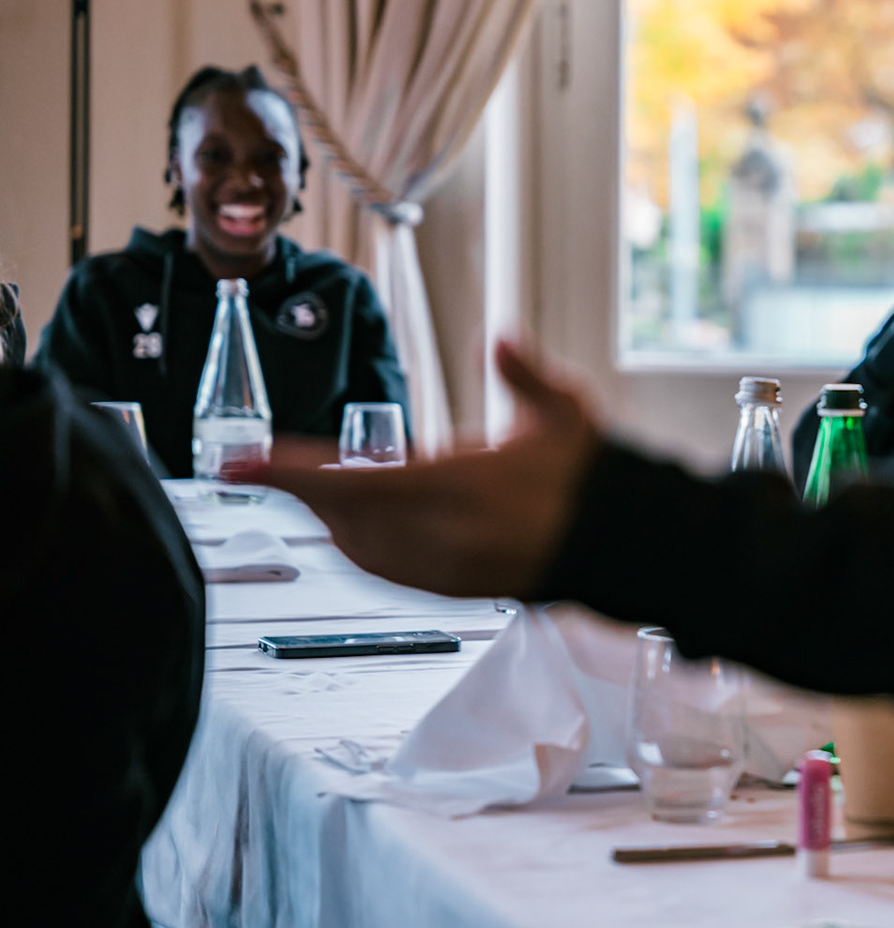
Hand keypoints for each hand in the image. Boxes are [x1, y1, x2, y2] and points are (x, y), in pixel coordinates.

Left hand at [243, 340, 600, 599]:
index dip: (289, 474)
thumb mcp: (565, 413)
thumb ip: (526, 374)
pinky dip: (359, 546)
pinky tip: (360, 524)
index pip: (352, 482)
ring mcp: (448, 569)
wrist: (621, 544)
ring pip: (358, 549)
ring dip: (330, 519)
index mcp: (463, 485)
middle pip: (343, 519)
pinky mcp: (454, 590)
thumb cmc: (590, 478)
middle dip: (305, 492)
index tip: (238, 465)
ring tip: (319, 489)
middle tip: (274, 466)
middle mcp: (447, 535)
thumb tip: (500, 338)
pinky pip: (385, 572)